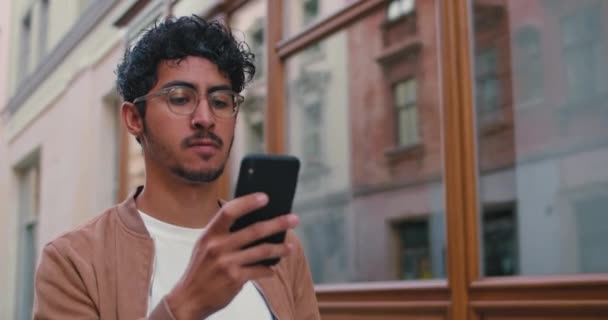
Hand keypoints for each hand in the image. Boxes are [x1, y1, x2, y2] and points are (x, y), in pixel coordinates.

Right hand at [165, 193, 298, 319]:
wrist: (188, 298)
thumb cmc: (200, 270)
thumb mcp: (204, 246)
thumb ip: (222, 233)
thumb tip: (252, 221)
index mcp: (210, 234)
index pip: (229, 212)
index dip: (248, 202)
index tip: (265, 197)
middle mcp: (218, 247)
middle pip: (254, 230)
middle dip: (278, 223)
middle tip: (294, 219)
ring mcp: (227, 263)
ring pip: (262, 251)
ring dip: (280, 249)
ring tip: (290, 247)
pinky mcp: (235, 279)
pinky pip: (259, 271)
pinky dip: (268, 270)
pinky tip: (272, 269)